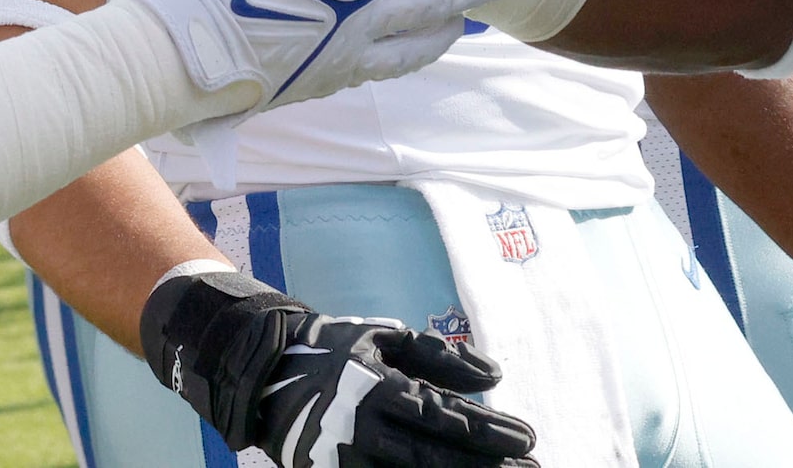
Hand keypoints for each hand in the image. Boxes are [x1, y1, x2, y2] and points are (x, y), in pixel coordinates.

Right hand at [143, 268, 536, 466]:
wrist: (265, 373)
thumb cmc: (337, 348)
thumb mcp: (386, 338)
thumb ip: (440, 356)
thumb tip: (495, 374)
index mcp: (377, 387)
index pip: (444, 416)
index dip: (488, 431)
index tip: (527, 439)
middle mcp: (362, 428)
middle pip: (435, 459)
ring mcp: (346, 460)